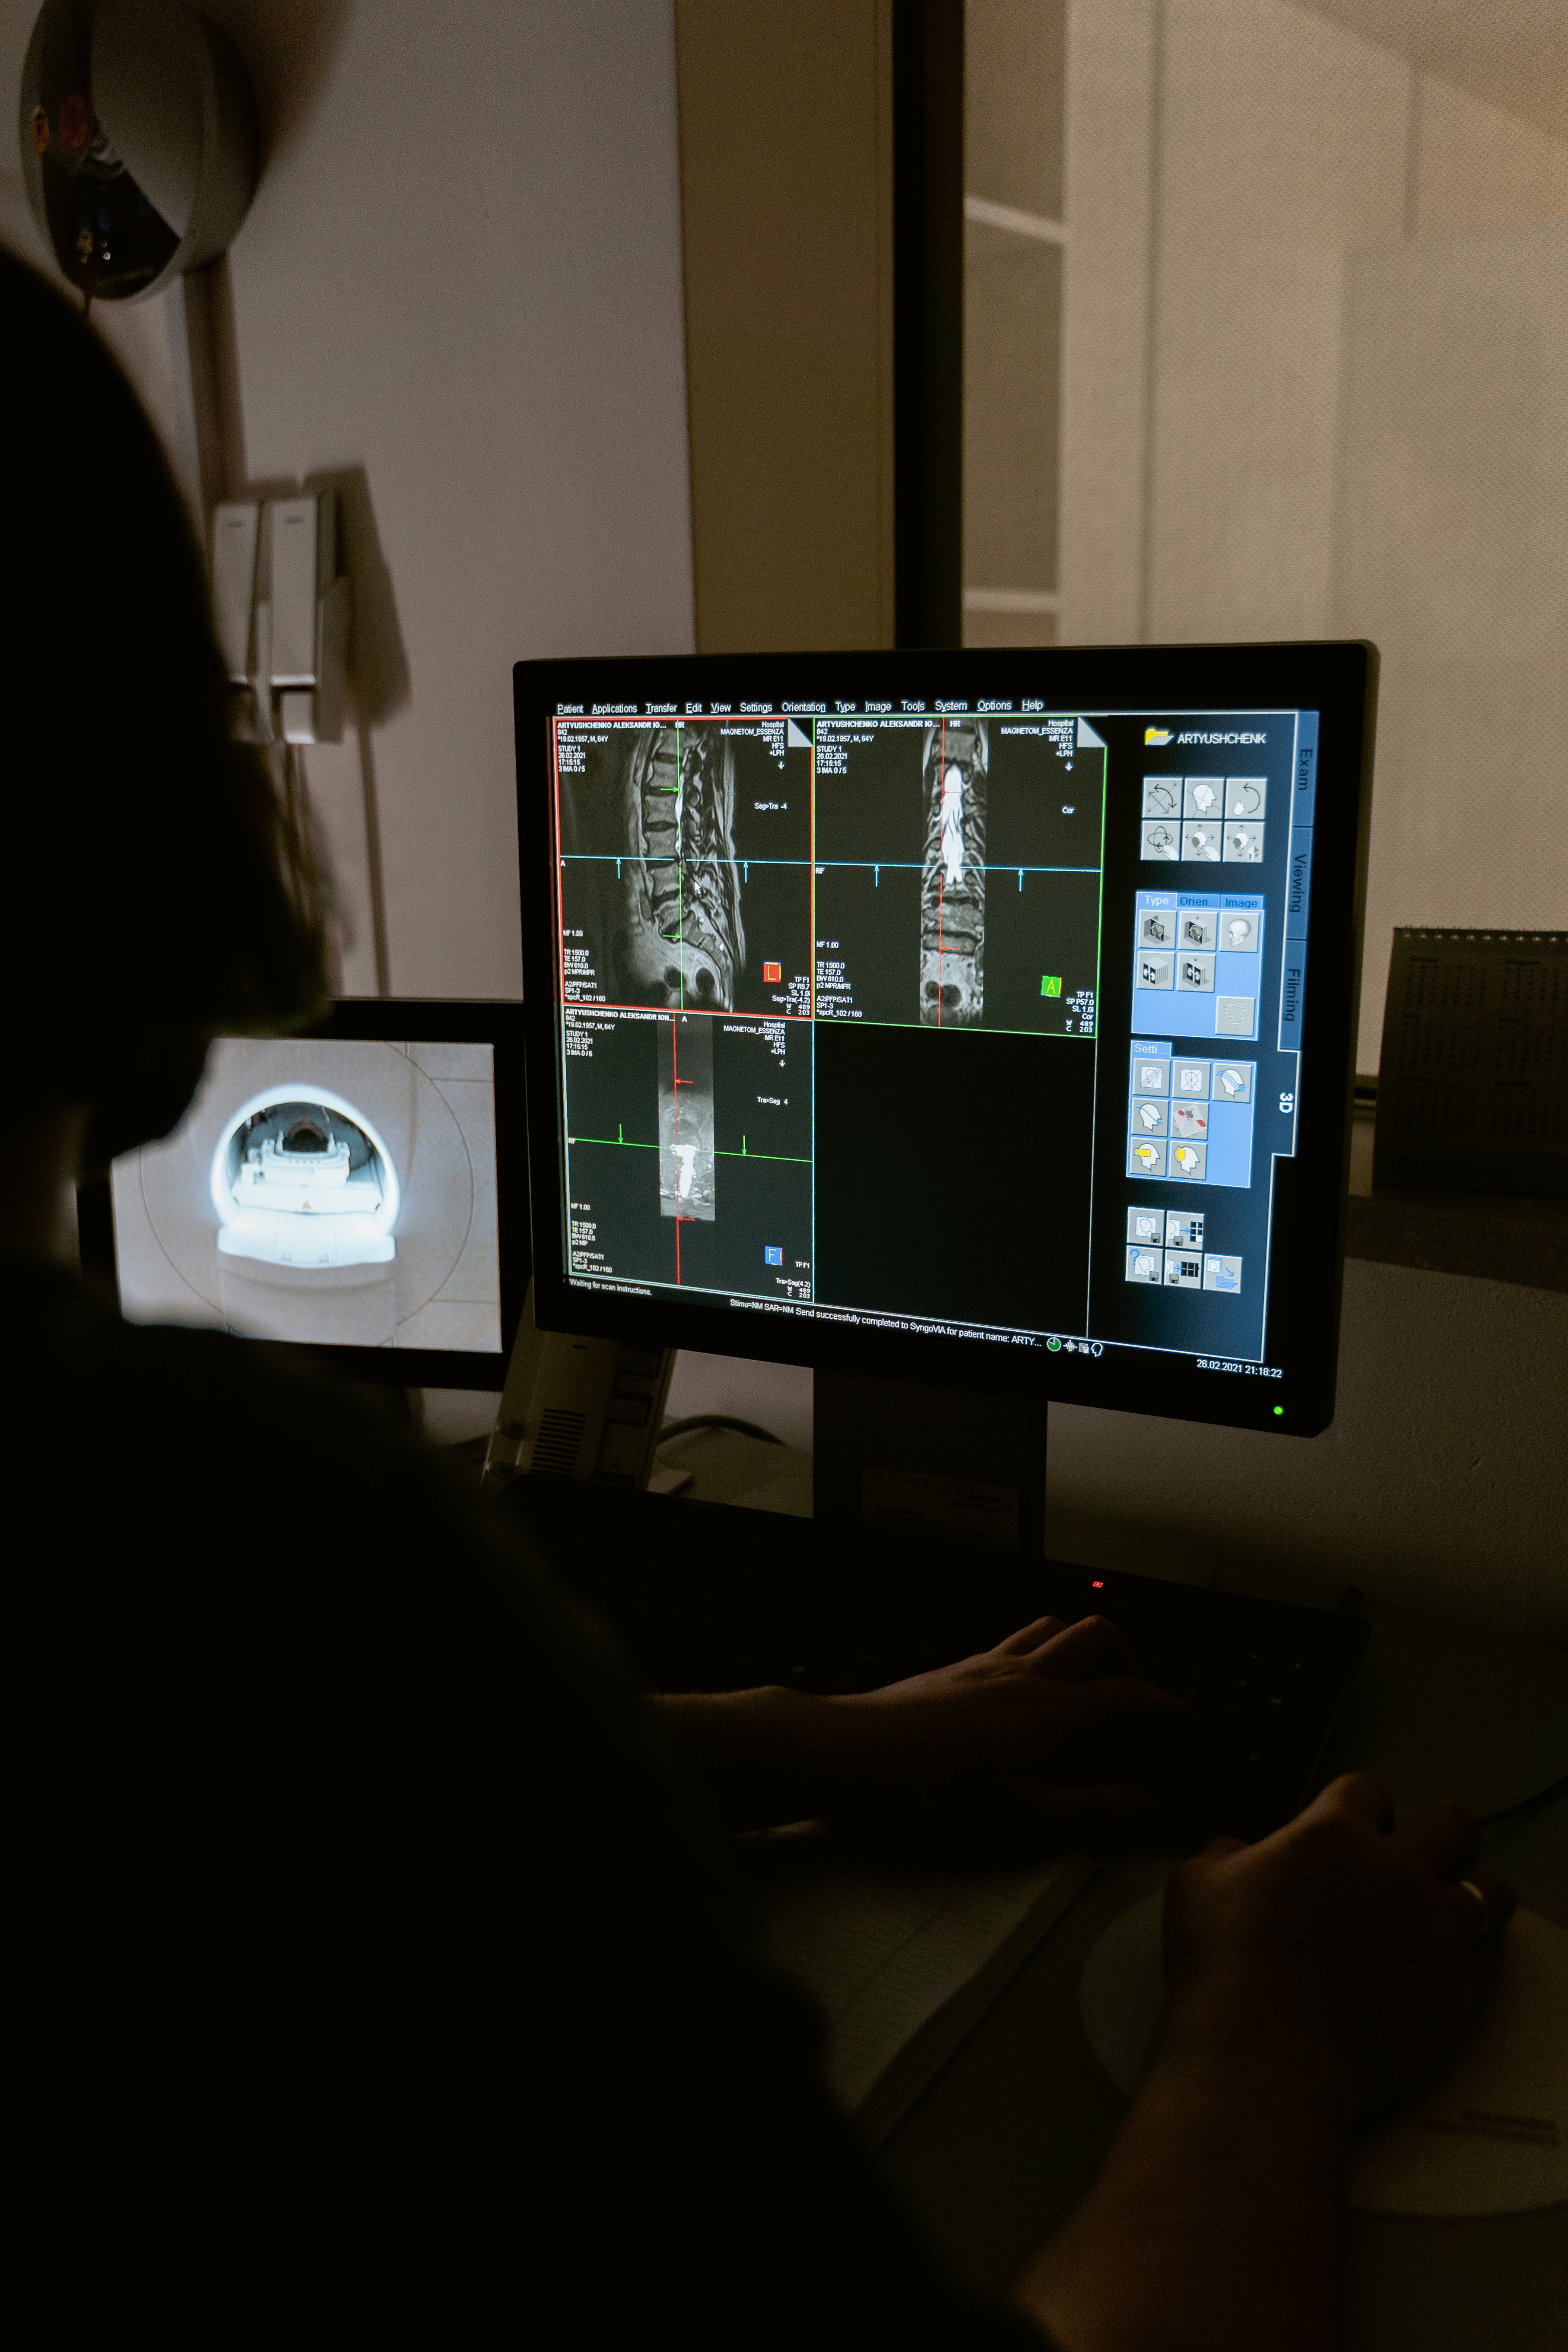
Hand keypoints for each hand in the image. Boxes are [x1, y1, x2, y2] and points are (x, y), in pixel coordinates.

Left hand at [811, 1613, 1193, 1855]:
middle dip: (1130, 1659)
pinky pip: (1010, 1642)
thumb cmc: (928, 1792)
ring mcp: (984, 1664)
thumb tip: (1148, 1805)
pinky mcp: (952, 1669)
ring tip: (1085, 1687)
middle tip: (1137, 1700)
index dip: (1169, 1707)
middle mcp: (1023, 1674)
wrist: (846, 1754)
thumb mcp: (1018, 1818)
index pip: (1131, 1694)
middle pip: (1096, 1634)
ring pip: (1050, 1627)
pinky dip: (1037, 1656)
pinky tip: (1022, 1696)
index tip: (1190, 1721)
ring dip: (1080, 1647)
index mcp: (1050, 1711)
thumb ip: (1090, 1809)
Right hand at [1159, 1772, 1514, 2120]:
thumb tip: (1243, 1854)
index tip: (1350, 1830)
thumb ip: (1230, 1853)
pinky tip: (1441, 1973)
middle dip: (1439, 1836)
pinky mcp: (1454, 1995)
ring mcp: (1434, 1934)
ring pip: (1491, 1894)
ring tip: (1445, 1915)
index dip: (1358, 1808)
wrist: (1266, 2058)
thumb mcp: (1197, 1884)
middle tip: (1417, 1860)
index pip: (1367, 1791)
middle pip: (1454, 1826)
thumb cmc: (1225, 1965)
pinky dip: (1465, 1964)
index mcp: (1334, 1836)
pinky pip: (1484, 1963)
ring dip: (1468, 1898)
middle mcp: (1397, 1873)